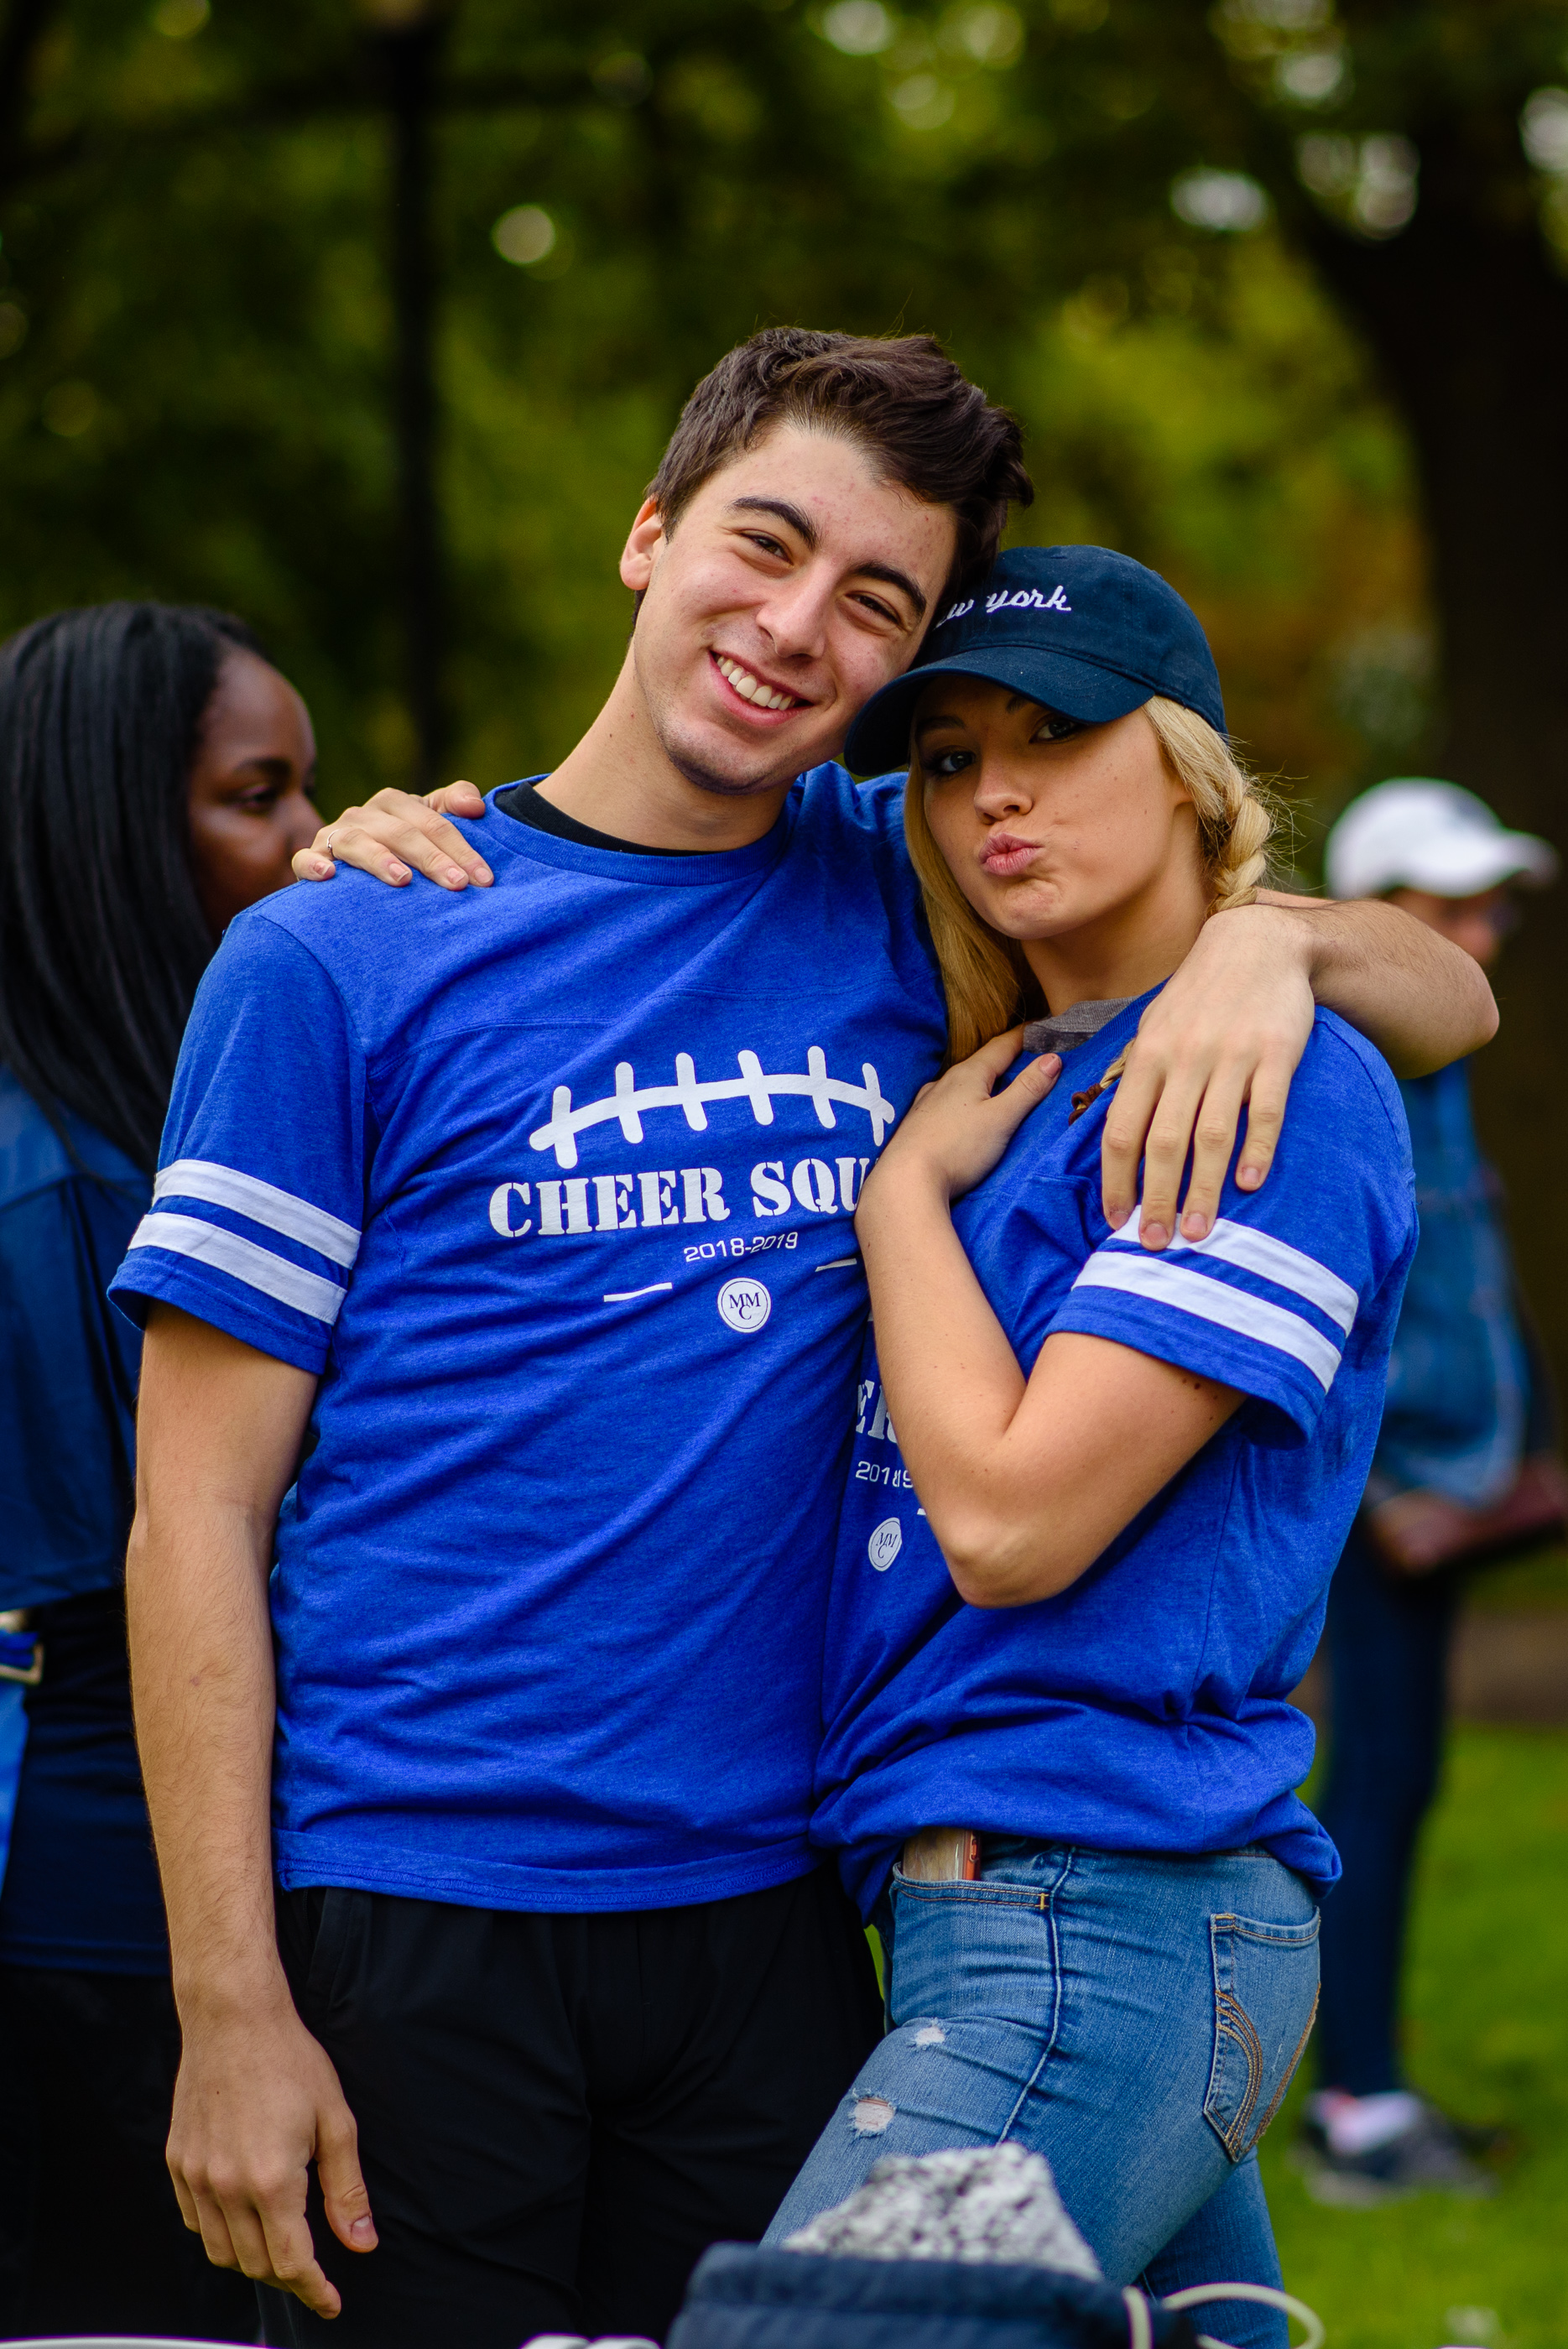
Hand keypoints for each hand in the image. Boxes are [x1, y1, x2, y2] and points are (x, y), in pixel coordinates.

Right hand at [168, 1983, 374, 2317]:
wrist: (233, 2017)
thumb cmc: (291, 2061)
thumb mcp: (336, 2120)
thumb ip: (347, 2189)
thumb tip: (361, 2244)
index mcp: (272, 2180)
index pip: (292, 2264)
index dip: (315, 2291)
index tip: (332, 2303)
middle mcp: (227, 2187)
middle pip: (256, 2265)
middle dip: (290, 2278)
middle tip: (314, 2270)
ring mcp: (196, 2176)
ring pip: (221, 2251)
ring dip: (253, 2260)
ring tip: (281, 2246)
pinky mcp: (177, 2162)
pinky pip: (195, 2222)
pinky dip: (219, 2233)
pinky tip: (243, 2217)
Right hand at [294, 780, 492, 890]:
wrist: (352, 870)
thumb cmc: (402, 848)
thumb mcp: (429, 823)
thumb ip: (454, 805)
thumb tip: (477, 806)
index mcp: (394, 803)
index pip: (433, 822)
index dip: (461, 848)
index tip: (484, 878)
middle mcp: (364, 815)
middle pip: (402, 832)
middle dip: (432, 858)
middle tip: (457, 884)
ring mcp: (335, 835)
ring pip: (357, 841)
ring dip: (380, 859)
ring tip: (403, 879)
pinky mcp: (312, 858)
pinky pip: (305, 859)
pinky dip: (314, 864)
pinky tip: (329, 876)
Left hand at [859, 1030, 1060, 1216]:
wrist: (905, 1181)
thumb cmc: (957, 1148)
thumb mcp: (1001, 1118)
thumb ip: (1027, 1089)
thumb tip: (1053, 1059)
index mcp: (968, 1074)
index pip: (1002, 1046)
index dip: (1024, 1036)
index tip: (1042, 1027)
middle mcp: (944, 1082)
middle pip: (981, 1063)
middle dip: (1004, 1058)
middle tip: (1028, 1055)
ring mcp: (928, 1103)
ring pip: (962, 1083)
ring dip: (983, 1080)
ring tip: (998, 1084)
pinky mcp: (920, 1124)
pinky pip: (948, 1102)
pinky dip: (965, 1100)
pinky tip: (964, 1110)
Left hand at [1102, 904, 1313, 1250]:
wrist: (1259, 943)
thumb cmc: (1199, 996)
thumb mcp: (1154, 1027)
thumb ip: (1137, 1079)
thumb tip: (1114, 1139)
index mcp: (1148, 1056)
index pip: (1120, 1130)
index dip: (1115, 1181)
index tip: (1115, 1221)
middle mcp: (1185, 1058)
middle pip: (1163, 1143)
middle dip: (1156, 1200)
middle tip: (1153, 1245)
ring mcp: (1232, 1056)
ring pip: (1211, 1135)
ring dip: (1203, 1190)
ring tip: (1199, 1234)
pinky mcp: (1276, 1053)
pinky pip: (1265, 1109)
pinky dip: (1257, 1148)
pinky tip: (1250, 1184)